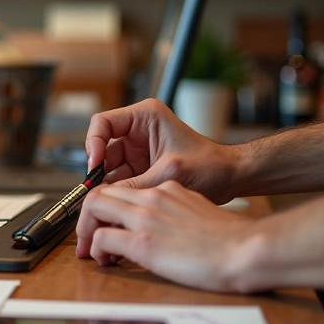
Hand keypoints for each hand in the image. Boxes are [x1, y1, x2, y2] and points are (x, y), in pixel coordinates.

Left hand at [75, 181, 263, 292]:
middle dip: (88, 216)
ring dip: (85, 231)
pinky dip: (96, 250)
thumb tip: (164, 228)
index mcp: (168, 190)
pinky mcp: (143, 242)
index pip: (124, 189)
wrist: (246, 250)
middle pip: (101, 193)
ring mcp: (146, 218)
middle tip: (87, 237)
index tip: (106, 222)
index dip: (108, 206)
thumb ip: (178, 213)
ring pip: (94, 208)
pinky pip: (102, 238)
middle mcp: (152, 198)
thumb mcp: (200, 213)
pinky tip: (105, 262)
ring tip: (91, 251)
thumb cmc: (232, 241)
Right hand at [85, 99, 239, 203]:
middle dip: (96, 171)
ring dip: (104, 185)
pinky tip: (114, 206)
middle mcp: (137, 131)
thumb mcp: (170, 173)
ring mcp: (137, 152)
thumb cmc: (211, 165)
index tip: (94, 166)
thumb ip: (135, 183)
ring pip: (108, 168)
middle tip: (92, 193)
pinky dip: (116, 194)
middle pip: (102, 148)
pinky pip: (119, 180)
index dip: (93, 143)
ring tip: (102, 204)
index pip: (103, 123)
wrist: (232, 179)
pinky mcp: (140, 169)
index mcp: (145, 116)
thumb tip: (103, 197)